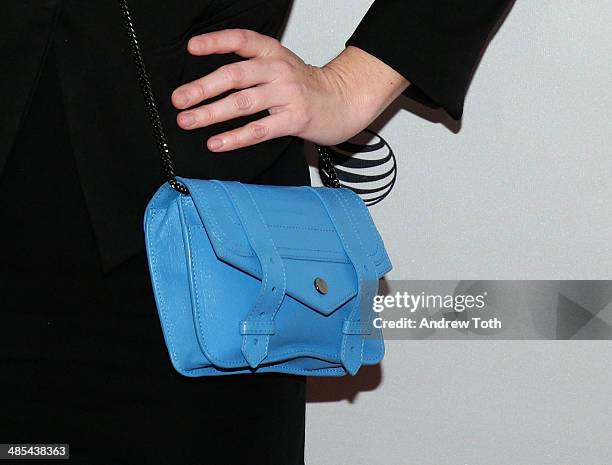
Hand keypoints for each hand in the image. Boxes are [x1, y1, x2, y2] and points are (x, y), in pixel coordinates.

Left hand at [171, 29, 408, 151]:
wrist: (345, 101)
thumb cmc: (307, 87)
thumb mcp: (281, 66)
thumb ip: (251, 68)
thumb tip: (209, 83)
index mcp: (273, 53)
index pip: (242, 40)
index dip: (216, 42)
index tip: (192, 48)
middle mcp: (278, 70)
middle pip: (235, 74)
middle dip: (203, 87)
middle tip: (179, 99)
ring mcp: (287, 95)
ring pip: (243, 102)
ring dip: (211, 113)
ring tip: (188, 121)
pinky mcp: (294, 119)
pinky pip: (259, 129)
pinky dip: (235, 137)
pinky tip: (217, 143)